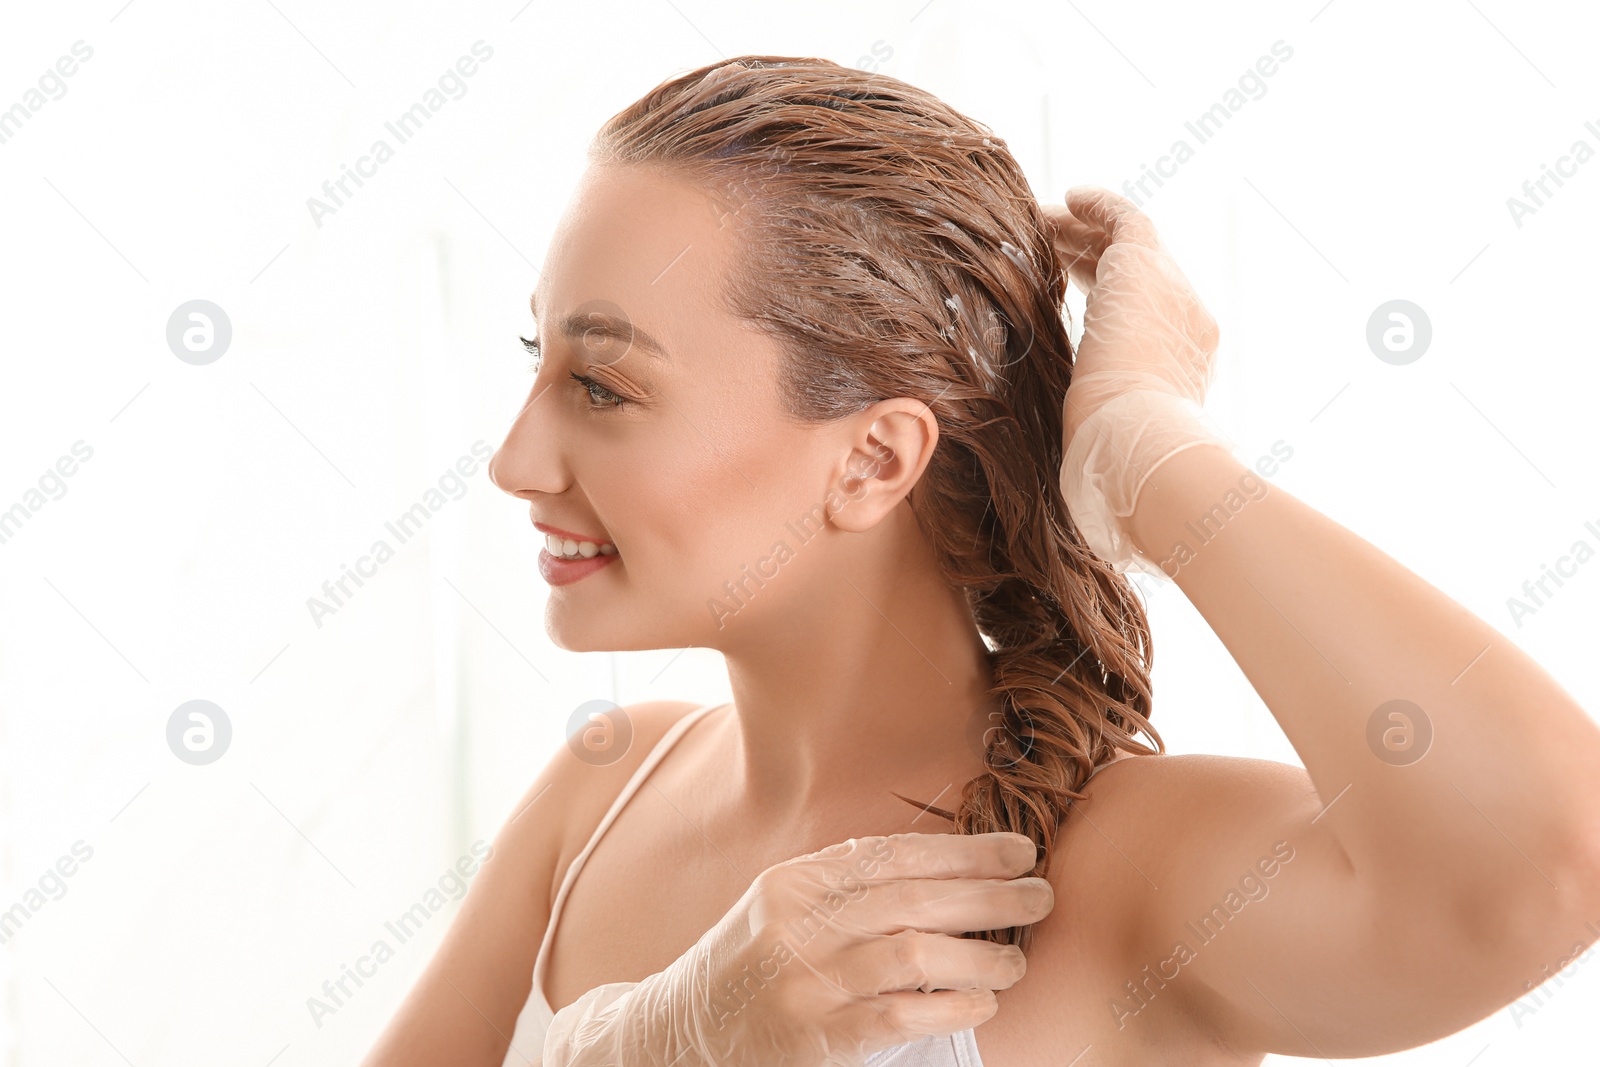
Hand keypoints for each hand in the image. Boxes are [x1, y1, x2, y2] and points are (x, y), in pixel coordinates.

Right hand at [541, 831, 1049, 1066]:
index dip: (964, 850)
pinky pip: (897, 1016)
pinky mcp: (813, 1040)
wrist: (677, 1035)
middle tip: (1041, 896)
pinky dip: (949, 1007)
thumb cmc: (749, 967)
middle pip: (912, 898)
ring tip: (1015, 960)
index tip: (1018, 851)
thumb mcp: (782, 910)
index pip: (894, 854)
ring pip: (912, 954)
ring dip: (978, 955)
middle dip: (987, 894)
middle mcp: (795, 925)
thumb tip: (950, 870)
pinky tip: (982, 1003)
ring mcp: (803, 984)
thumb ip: (849, 889)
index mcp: (794, 883)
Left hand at [1040, 186, 1236, 575]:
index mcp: (1180, 367)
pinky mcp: (1147, 270)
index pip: (1140, 321)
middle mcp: (1186, 323)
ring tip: (1038, 223)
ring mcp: (1173, 294)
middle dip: (1090, 260)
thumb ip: (1097, 456)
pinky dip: (1097, 208)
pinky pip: (1125, 221)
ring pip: (1126, 246)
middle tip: (1047, 251)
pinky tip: (1064, 201)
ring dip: (1081, 233)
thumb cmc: (1124, 476)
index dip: (1103, 304)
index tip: (1066, 295)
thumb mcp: (1106, 460)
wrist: (1146, 454)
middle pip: (1135, 279)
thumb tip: (1082, 503)